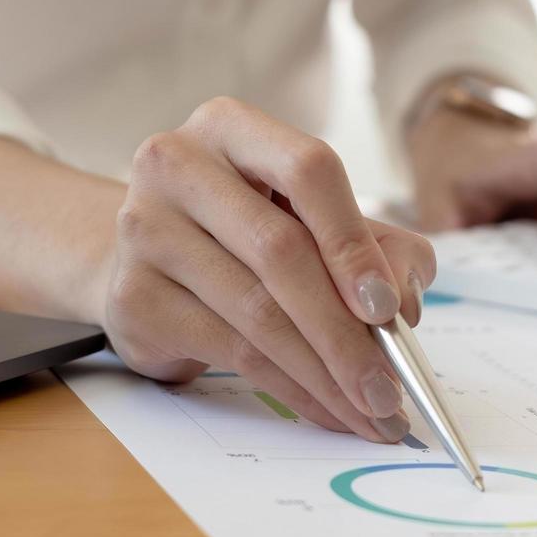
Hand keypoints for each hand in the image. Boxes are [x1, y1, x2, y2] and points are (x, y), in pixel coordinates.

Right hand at [104, 97, 435, 442]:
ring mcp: (145, 230)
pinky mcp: (132, 297)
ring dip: (323, 373)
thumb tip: (405, 299)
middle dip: (345, 331)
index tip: (388, 307)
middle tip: (388, 387)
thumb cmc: (246, 230)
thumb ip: (376, 243)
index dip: (353, 241)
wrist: (144, 259)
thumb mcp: (313, 217)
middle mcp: (178, 165)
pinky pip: (228, 351)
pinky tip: (323, 407)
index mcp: (232, 127)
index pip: (308, 171)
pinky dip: (288, 389)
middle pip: (281, 252)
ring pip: (256, 313)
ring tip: (367, 409)